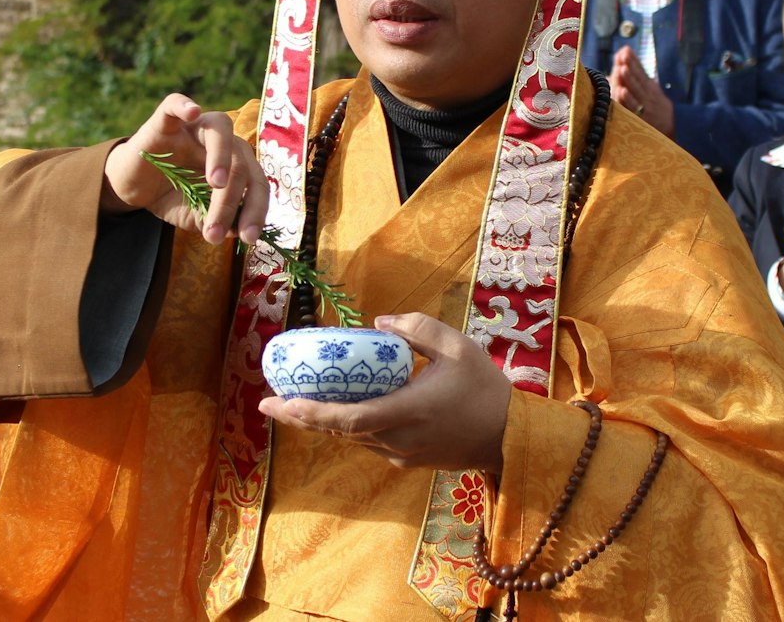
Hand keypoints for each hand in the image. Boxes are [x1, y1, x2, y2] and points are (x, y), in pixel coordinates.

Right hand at [101, 93, 267, 244]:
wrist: (131, 187)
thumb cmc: (170, 196)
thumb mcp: (194, 216)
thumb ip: (215, 220)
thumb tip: (236, 231)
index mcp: (234, 163)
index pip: (256, 182)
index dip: (256, 209)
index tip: (247, 238)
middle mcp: (220, 141)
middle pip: (240, 160)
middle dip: (230, 200)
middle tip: (215, 231)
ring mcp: (193, 127)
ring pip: (219, 128)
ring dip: (221, 156)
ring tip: (216, 184)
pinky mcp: (163, 121)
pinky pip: (175, 104)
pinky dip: (185, 105)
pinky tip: (192, 112)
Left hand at [258, 313, 510, 473]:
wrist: (513, 436)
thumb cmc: (486, 388)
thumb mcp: (456, 346)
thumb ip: (417, 328)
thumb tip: (379, 322)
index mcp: (404, 412)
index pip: (344, 419)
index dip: (306, 412)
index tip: (275, 403)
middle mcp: (396, 439)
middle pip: (338, 432)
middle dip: (302, 416)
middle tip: (270, 402)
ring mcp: (401, 454)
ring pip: (352, 438)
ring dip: (324, 423)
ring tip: (298, 402)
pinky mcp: (409, 461)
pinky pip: (370, 442)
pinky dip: (350, 427)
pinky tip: (343, 409)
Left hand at [609, 46, 674, 136]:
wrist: (671, 126)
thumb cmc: (654, 104)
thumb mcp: (649, 87)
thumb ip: (636, 73)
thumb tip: (622, 56)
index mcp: (649, 84)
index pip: (641, 70)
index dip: (633, 60)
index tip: (626, 49)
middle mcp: (647, 93)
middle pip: (638, 78)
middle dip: (631, 66)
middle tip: (624, 55)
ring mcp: (644, 104)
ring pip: (636, 90)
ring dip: (629, 79)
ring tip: (622, 69)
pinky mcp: (641, 116)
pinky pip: (633, 107)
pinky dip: (627, 99)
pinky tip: (621, 90)